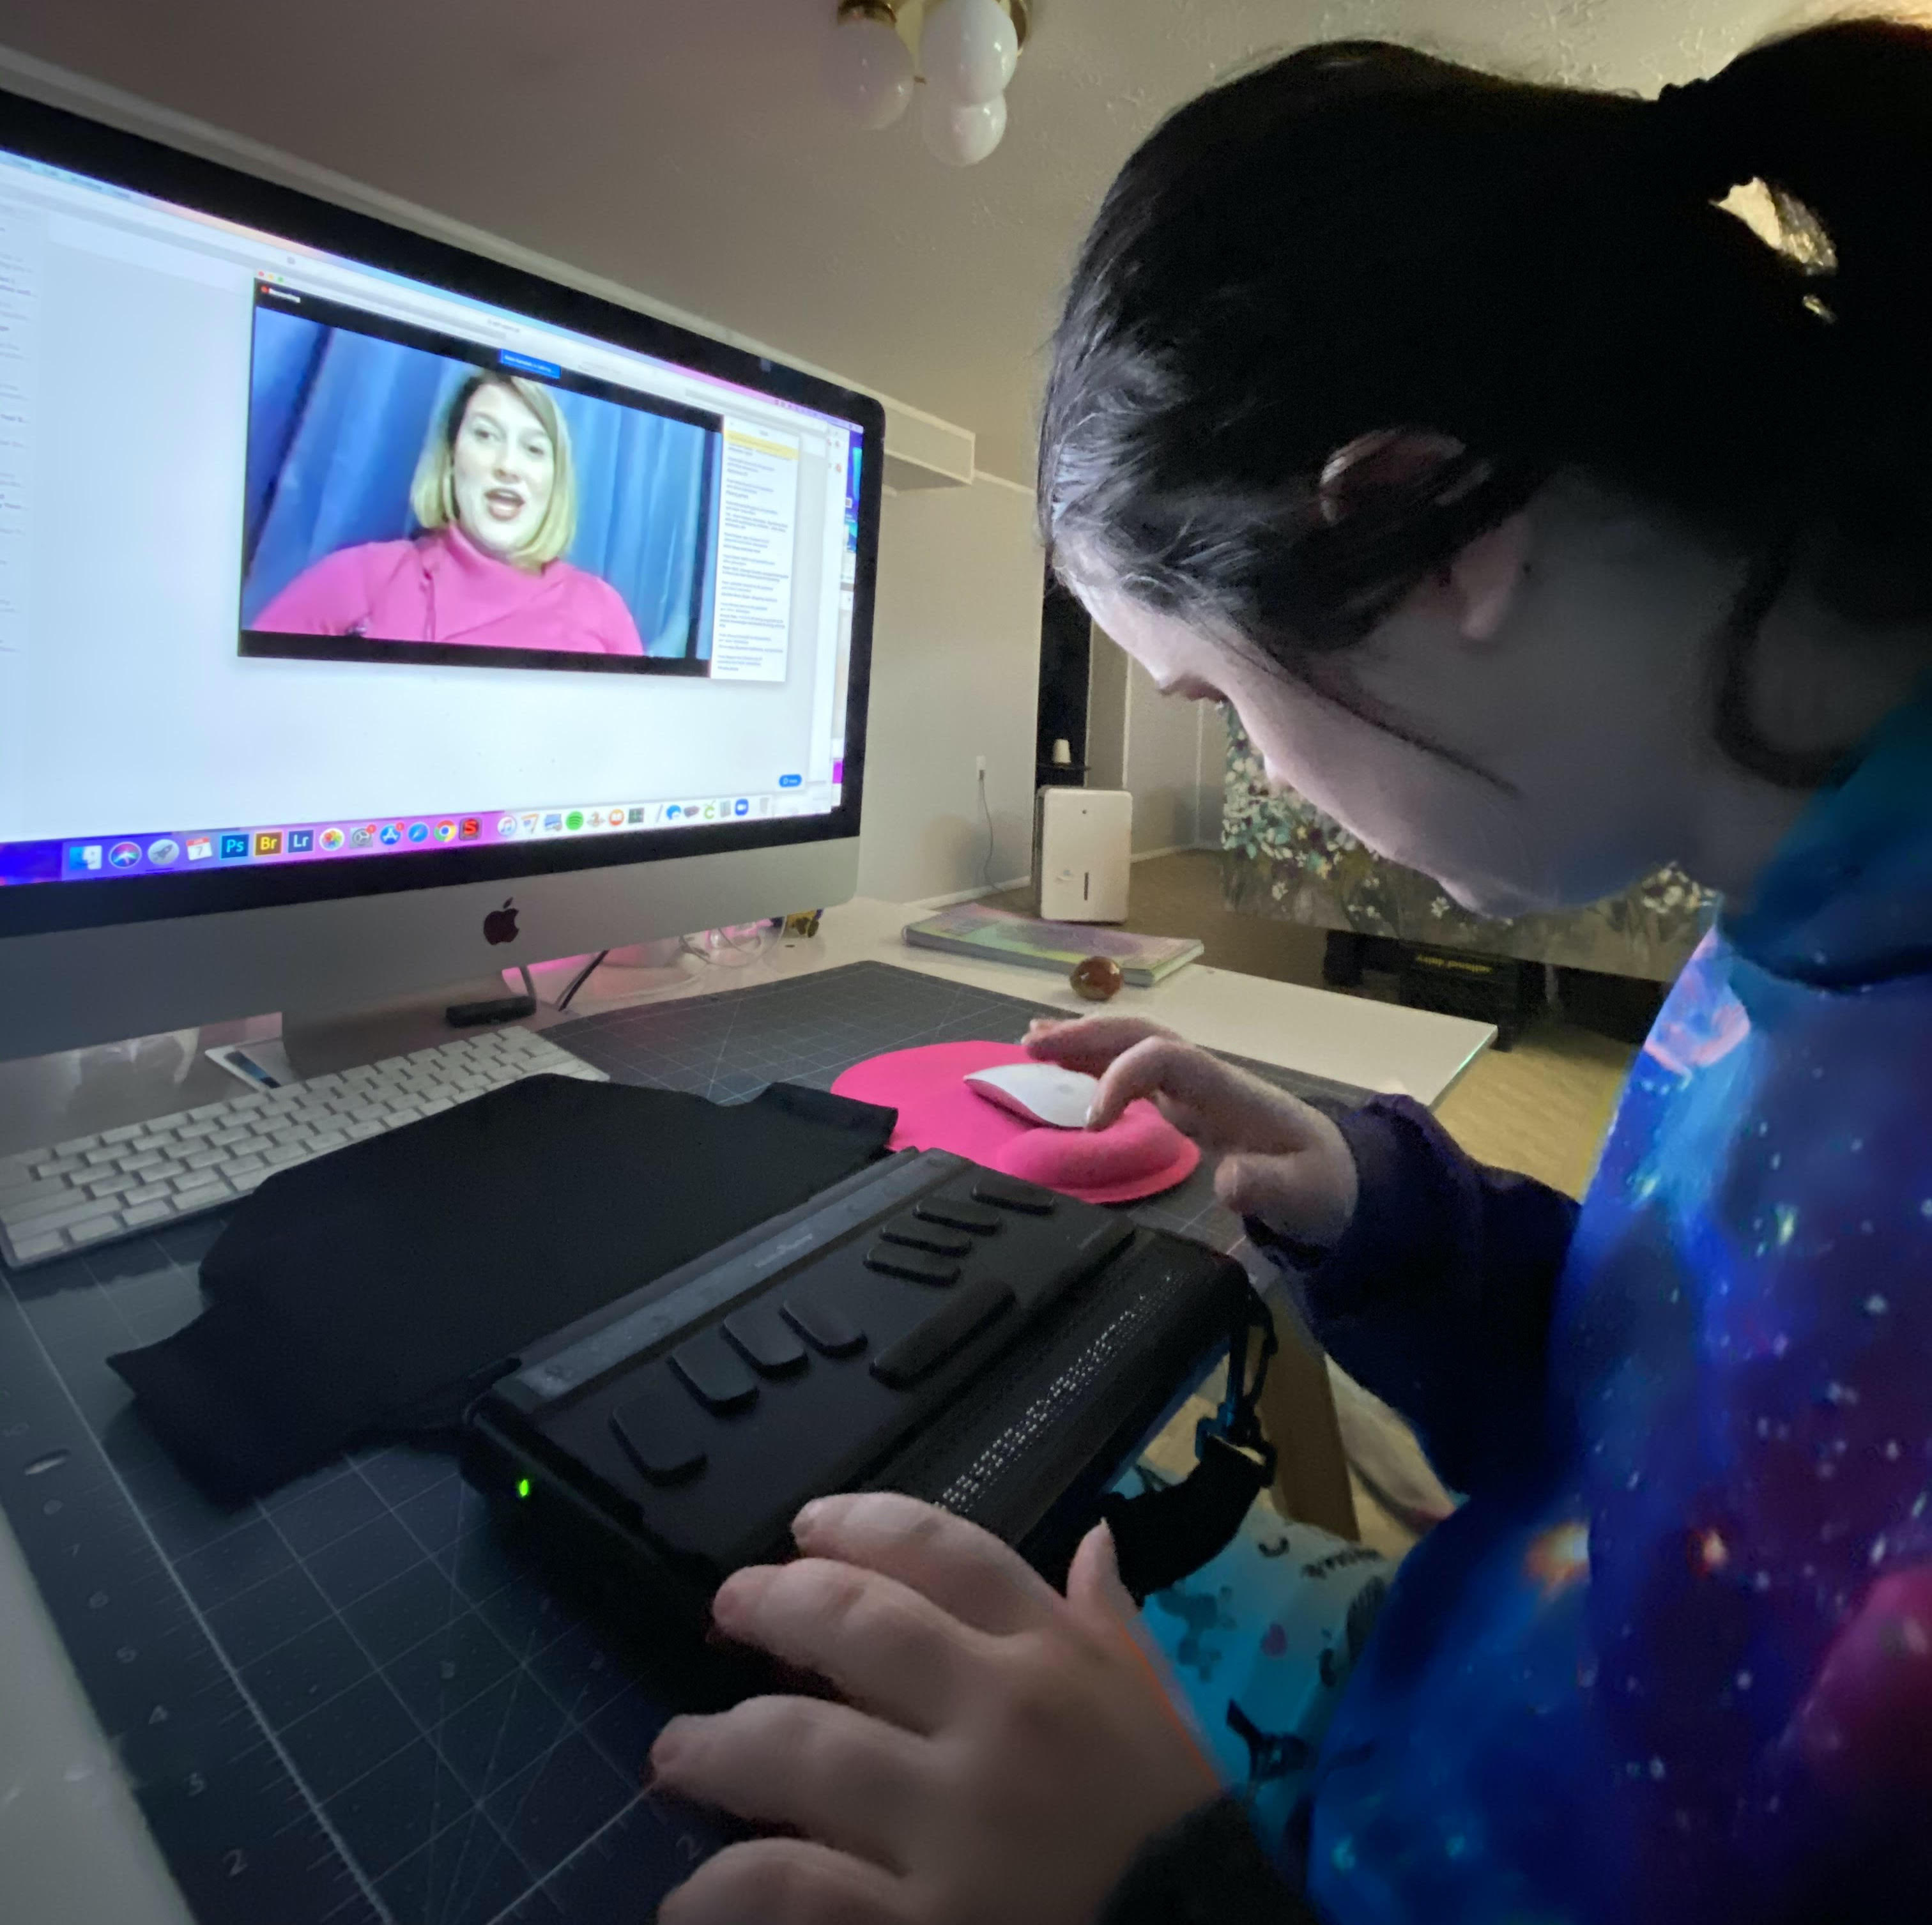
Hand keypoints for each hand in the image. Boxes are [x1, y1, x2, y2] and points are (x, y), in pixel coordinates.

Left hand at [651, 1494, 1219, 1924]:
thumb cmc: (1180, 1837)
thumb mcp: (1164, 1716)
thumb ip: (1114, 1626)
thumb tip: (1093, 1538)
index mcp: (1057, 1659)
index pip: (946, 1551)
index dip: (862, 1524)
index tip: (805, 1527)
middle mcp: (1000, 1721)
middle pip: (856, 1624)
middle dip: (772, 1605)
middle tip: (724, 1611)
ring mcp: (956, 1826)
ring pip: (798, 1749)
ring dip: (716, 1747)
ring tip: (674, 1757)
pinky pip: (792, 1891)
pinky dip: (724, 1892)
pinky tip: (689, 1899)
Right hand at [1025, 1014, 1358, 1247]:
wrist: (1344, 1181)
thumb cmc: (1323, 1186)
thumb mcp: (1304, 1195)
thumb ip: (1267, 1187)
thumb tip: (1228, 1183)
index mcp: (1229, 1091)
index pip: (1166, 1058)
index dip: (1122, 1078)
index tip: (1091, 1125)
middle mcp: (1206, 1079)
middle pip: (1140, 1036)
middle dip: (1086, 1036)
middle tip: (1029, 1045)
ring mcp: (1195, 1089)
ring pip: (1132, 1046)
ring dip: (1082, 1041)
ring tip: (1028, 1042)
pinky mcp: (1186, 1105)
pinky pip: (1134, 1071)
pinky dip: (1093, 1064)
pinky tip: (1059, 1066)